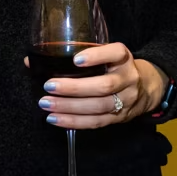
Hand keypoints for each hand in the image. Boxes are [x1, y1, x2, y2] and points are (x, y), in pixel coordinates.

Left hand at [33, 41, 163, 129]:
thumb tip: (31, 62)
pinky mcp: (119, 118)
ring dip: (70, 107)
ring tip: (46, 104)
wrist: (146, 88)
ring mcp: (125, 100)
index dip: (97, 56)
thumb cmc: (114, 68)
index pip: (116, 53)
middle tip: (49, 86)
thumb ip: (76, 56)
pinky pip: (96, 122)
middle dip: (74, 88)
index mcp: (124, 59)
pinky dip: (74, 122)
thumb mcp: (105, 57)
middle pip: (103, 86)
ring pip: (98, 106)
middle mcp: (128, 79)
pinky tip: (55, 119)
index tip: (76, 60)